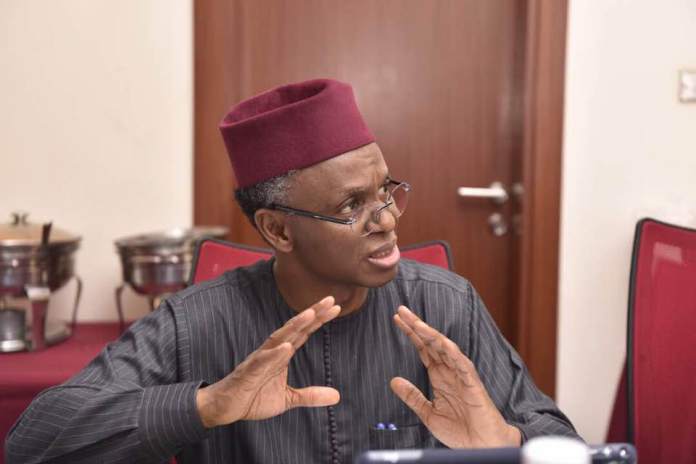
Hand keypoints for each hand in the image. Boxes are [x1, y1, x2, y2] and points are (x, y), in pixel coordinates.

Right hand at [196, 296, 340, 427]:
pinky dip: (274, 354)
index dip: (319, 320)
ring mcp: (260, 359)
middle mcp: (272, 351)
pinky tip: (287, 347)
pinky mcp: (249, 372)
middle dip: (312, 313)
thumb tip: (337, 396)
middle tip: (330, 299)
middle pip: (295, 328)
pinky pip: (262, 361)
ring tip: (310, 314)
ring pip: (279, 338)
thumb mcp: (288, 399)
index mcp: (282, 355)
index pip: (303, 333)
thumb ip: (310, 395)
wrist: (225, 407)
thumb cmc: (254, 398)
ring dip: (295, 325)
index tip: (336, 307)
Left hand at [390, 306, 520, 447]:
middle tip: (401, 310)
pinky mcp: (473, 383)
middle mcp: (450, 371)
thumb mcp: (428, 413)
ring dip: (431, 335)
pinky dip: (452, 352)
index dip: (411, 334)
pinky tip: (442, 342)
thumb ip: (412, 396)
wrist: (482, 447)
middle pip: (431, 342)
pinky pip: (463, 364)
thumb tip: (393, 381)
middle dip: (417, 326)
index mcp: (439, 376)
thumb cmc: (460, 431)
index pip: (423, 348)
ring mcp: (462, 375)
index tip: (396, 319)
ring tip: (417, 323)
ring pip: (445, 348)